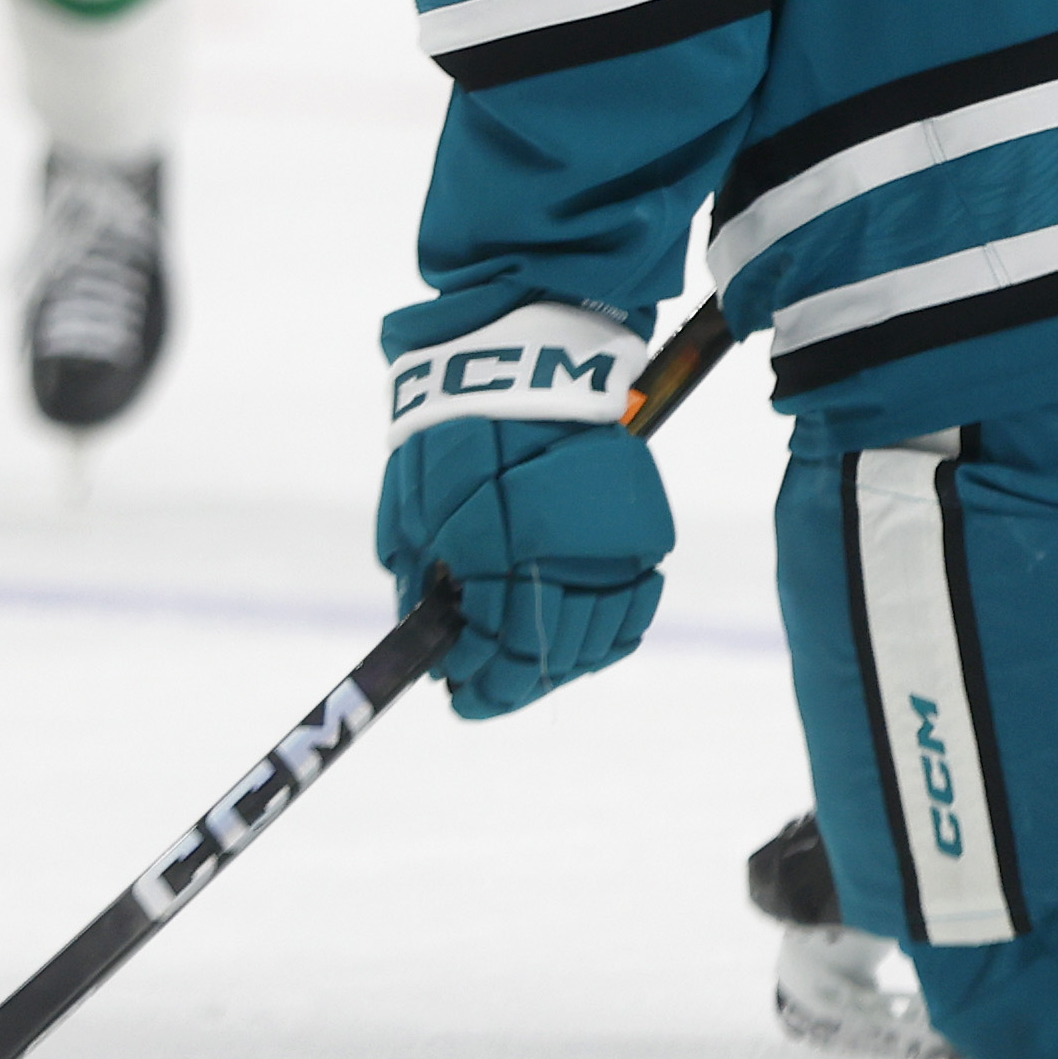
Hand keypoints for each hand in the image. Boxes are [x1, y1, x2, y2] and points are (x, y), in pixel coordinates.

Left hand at [378, 411, 673, 720]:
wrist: (524, 362)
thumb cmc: (455, 434)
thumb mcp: (414, 508)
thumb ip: (420, 584)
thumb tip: (431, 649)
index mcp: (498, 549)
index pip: (493, 646)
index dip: (473, 680)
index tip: (458, 692)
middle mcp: (561, 554)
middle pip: (544, 654)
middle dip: (510, 685)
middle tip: (485, 696)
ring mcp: (610, 545)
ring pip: (592, 642)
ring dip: (556, 669)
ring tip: (527, 673)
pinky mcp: (643, 532)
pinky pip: (634, 610)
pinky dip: (607, 639)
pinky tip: (576, 649)